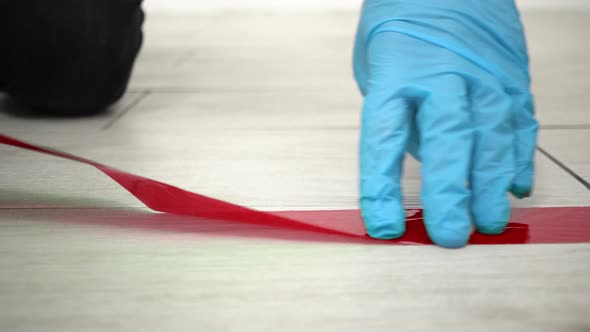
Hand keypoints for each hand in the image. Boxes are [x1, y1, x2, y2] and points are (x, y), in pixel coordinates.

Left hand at [353, 0, 538, 247]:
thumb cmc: (402, 25)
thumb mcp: (378, 65)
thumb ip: (396, 114)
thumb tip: (413, 166)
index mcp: (396, 73)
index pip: (384, 138)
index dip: (382, 187)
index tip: (385, 227)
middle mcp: (443, 76)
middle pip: (447, 139)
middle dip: (449, 192)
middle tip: (451, 235)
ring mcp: (484, 75)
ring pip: (491, 136)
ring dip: (490, 185)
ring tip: (489, 222)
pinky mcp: (512, 77)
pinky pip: (519, 122)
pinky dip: (519, 158)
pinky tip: (515, 186)